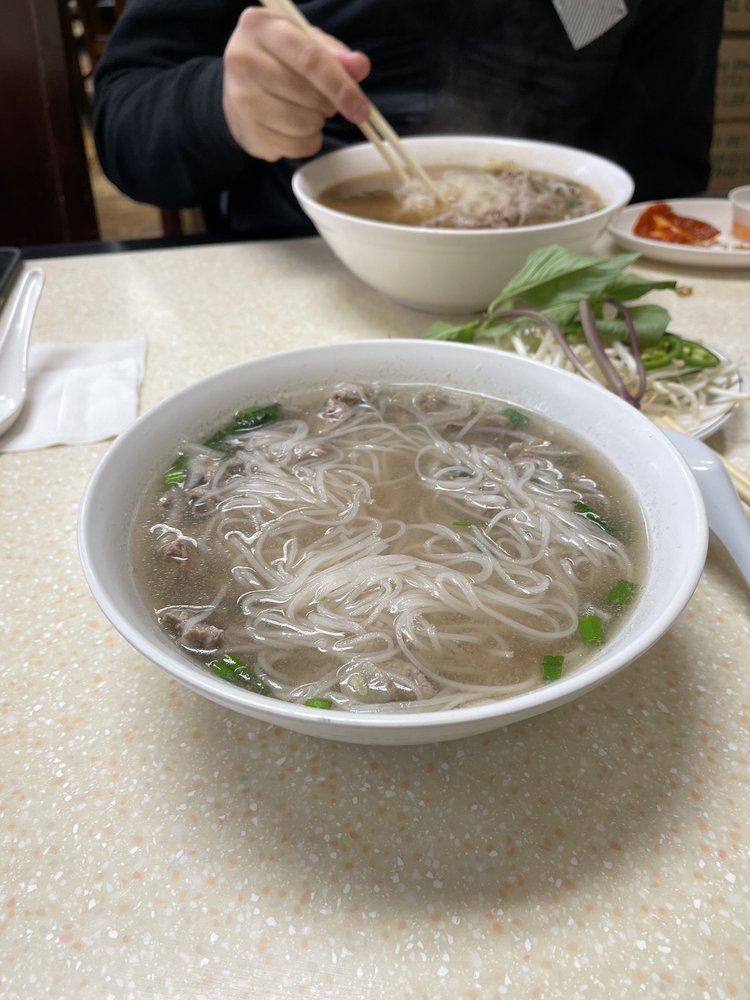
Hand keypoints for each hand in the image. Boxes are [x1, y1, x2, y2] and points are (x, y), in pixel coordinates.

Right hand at [222, 7, 370, 161]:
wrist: (239, 85)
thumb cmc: (279, 59)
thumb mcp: (306, 44)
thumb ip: (335, 55)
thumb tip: (360, 67)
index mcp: (261, 27)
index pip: (309, 59)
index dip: (340, 87)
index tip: (361, 109)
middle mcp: (243, 61)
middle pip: (308, 96)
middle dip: (328, 105)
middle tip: (324, 101)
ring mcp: (241, 100)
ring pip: (302, 125)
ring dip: (317, 124)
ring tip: (307, 111)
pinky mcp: (247, 133)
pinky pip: (295, 148)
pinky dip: (306, 141)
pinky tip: (297, 128)